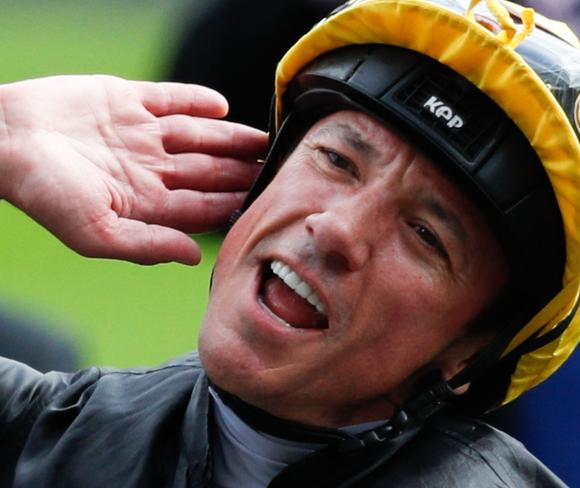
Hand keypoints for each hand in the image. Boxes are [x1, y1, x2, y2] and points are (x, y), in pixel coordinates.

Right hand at [0, 75, 266, 264]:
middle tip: (279, 168)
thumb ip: (147, 247)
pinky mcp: (127, 100)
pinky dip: (197, 102)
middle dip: (242, 171)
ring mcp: (140, 134)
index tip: (267, 200)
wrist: (2, 138)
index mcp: (144, 202)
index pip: (202, 206)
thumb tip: (194, 259)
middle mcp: (148, 168)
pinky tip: (222, 107)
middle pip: (208, 171)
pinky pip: (171, 100)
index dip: (235, 203)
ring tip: (263, 139)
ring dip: (231, 138)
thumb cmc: (42, 192)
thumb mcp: (96, 233)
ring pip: (199, 136)